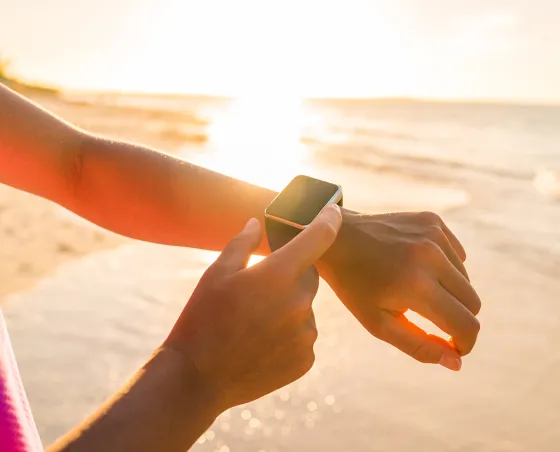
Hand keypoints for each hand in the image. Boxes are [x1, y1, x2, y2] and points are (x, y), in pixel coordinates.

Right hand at [164, 205, 341, 412]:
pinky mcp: (306, 359)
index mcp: (279, 274)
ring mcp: (305, 333)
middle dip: (290, 277)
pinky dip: (289, 336)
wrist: (197, 378)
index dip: (328, 220)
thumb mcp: (216, 274)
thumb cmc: (202, 319)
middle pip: (309, 277)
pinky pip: (304, 336)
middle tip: (259, 291)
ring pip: (305, 309)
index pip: (318, 238)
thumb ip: (242, 243)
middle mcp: (300, 302)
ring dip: (288, 309)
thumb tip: (256, 222)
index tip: (332, 211)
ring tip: (254, 324)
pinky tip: (261, 343)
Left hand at [318, 210, 479, 370]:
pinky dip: (446, 268)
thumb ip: (419, 346)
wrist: (335, 237)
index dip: (464, 344)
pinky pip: (458, 255)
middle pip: (472, 303)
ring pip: (466, 280)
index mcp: (415, 286)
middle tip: (433, 321)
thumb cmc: (354, 286)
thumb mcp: (378, 323)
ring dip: (450, 292)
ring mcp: (433, 234)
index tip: (453, 348)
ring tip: (417, 291)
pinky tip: (418, 267)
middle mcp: (430, 256)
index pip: (465, 325)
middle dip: (458, 319)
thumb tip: (457, 363)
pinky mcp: (433, 220)